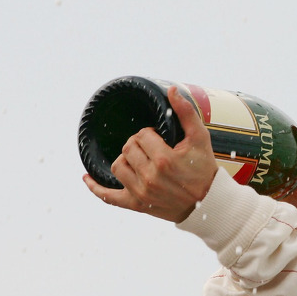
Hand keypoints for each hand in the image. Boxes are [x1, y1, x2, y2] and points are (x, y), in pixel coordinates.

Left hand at [83, 86, 217, 222]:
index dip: (151, 134)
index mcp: (164, 159)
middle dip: (137, 144)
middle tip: (151, 148)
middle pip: (127, 149)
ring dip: (125, 159)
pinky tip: (87, 177)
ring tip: (138, 159)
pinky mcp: (138, 205)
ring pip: (117, 167)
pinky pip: (109, 197)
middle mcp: (150, 177)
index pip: (142, 135)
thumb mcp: (200, 139)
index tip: (161, 140)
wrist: (209, 203)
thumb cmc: (205, 170)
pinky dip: (96, 187)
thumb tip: (173, 90)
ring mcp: (142, 193)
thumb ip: (186, 113)